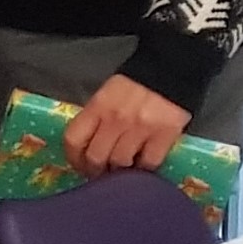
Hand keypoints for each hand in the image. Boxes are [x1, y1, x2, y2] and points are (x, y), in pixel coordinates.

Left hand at [63, 73, 187, 172]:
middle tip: (100, 173)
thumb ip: (96, 118)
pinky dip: (144, 169)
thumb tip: (88, 145)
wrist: (170, 70)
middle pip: (96, 157)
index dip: (73, 158)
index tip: (78, 165)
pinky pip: (149, 163)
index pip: (73, 139)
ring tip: (121, 170)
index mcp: (98, 107)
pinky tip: (142, 165)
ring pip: (121, 163)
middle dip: (95, 170)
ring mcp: (140, 129)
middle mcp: (116, 120)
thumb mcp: (106, 95)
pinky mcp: (164, 136)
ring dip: (119, 171)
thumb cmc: (134, 85)